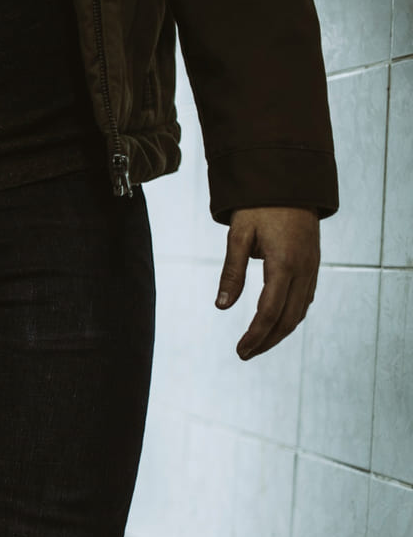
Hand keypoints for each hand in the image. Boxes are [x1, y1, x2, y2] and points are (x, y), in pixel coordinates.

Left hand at [215, 206, 319, 359]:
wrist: (290, 182)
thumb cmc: (259, 207)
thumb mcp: (238, 235)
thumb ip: (231, 272)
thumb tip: (222, 307)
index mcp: (284, 263)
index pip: (270, 311)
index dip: (256, 335)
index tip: (241, 351)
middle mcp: (304, 269)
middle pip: (288, 318)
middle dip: (267, 340)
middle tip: (244, 354)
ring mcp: (313, 267)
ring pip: (300, 311)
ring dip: (279, 332)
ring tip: (256, 345)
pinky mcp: (313, 265)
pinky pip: (305, 299)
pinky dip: (290, 316)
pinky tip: (275, 324)